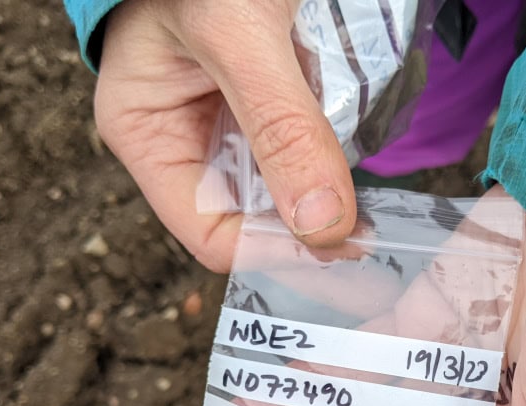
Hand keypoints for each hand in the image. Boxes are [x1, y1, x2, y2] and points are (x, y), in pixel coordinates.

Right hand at [94, 0, 356, 271]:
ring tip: (376, 203)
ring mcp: (231, 127)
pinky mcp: (270, 110)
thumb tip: (323, 227)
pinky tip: (364, 161)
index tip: (342, 245)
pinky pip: (305, 152)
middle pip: (253, 219)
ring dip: (330, 195)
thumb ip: (280, 126)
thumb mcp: (239, 34)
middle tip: (375, 232)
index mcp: (149, 135)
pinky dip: (336, 160)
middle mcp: (188, 142)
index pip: (212, 233)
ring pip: (286, 190)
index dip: (275, 250)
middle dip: (309, 226)